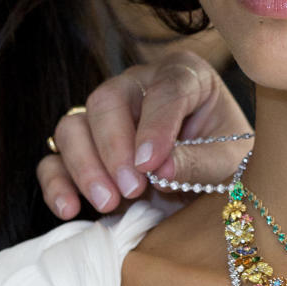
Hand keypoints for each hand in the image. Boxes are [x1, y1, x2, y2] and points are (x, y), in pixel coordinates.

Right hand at [38, 49, 252, 218]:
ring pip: (73, 126)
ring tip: (110, 203)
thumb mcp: (231, 165)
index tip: (151, 163)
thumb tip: (160, 168)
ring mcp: (106, 120)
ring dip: (85, 166)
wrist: (217, 189)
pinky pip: (55, 161)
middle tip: (133, 189)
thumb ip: (200, 163)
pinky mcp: (86, 153)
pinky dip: (56, 184)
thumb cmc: (230, 165)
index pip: (165, 88)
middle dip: (114, 147)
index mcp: (185, 76)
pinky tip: (70, 209)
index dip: (155, 125)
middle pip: (106, 100)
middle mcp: (139, 88)